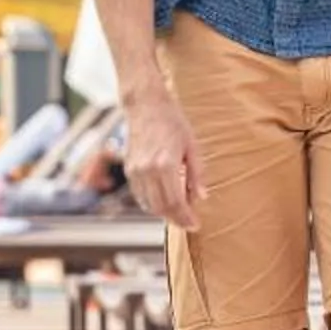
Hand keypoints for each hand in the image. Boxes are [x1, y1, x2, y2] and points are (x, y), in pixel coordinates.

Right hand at [124, 92, 204, 232]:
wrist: (145, 105)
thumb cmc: (171, 120)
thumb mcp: (192, 145)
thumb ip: (196, 174)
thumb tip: (201, 197)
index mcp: (165, 165)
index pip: (175, 203)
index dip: (186, 217)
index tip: (195, 224)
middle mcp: (147, 171)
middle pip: (161, 207)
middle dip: (176, 219)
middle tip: (189, 223)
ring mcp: (135, 171)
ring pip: (149, 204)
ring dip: (164, 213)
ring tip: (179, 213)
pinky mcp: (129, 169)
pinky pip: (140, 195)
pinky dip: (152, 203)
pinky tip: (164, 201)